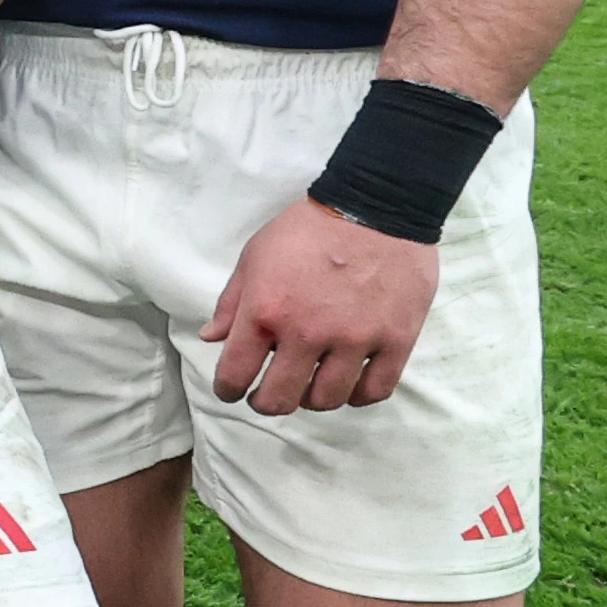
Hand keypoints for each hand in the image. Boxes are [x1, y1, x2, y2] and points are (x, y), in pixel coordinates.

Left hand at [205, 197, 440, 412]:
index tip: (231, 390)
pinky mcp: (395, 340)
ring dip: (312, 398)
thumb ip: (231, 302)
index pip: (235, 375)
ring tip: (310, 383)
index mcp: (266, 311)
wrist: (375, 204)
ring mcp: (355, 339)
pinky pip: (374, 390)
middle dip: (266, 402)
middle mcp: (308, 333)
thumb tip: (211, 338)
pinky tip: (349, 381)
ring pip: (327, 400)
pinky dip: (358, 394)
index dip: (227, 390)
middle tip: (269, 393)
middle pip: (280, 400)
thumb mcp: (255, 255)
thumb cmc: (308, 227)